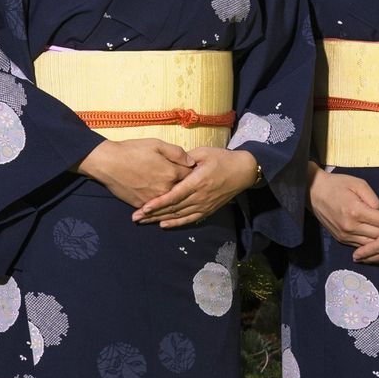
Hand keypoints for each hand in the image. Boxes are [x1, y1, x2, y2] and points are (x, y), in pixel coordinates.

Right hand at [79, 139, 192, 208]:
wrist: (108, 163)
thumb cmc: (132, 151)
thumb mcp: (157, 144)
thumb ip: (177, 153)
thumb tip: (191, 162)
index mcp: (171, 173)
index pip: (190, 176)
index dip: (192, 173)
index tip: (193, 171)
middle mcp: (165, 189)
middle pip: (182, 191)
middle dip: (186, 188)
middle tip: (189, 185)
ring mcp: (153, 199)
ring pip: (169, 201)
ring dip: (174, 199)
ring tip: (178, 197)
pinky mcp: (141, 205)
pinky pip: (155, 208)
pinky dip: (159, 206)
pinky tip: (162, 204)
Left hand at [133, 147, 260, 228]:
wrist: (243, 171)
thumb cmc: (222, 158)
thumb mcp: (204, 152)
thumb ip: (186, 158)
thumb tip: (171, 162)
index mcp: (197, 181)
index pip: (174, 195)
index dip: (158, 202)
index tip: (144, 207)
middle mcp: (199, 197)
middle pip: (172, 208)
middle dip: (153, 214)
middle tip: (135, 218)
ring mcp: (204, 205)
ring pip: (178, 216)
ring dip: (160, 219)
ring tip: (144, 222)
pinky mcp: (207, 210)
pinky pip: (189, 220)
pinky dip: (176, 223)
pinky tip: (163, 225)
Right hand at [308, 164, 378, 247]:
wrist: (314, 192)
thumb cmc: (337, 185)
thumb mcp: (358, 184)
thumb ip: (373, 199)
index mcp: (356, 211)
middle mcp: (350, 226)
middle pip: (378, 236)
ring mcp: (344, 235)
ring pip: (369, 244)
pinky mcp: (340, 239)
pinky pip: (359, 245)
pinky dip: (370, 244)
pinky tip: (378, 242)